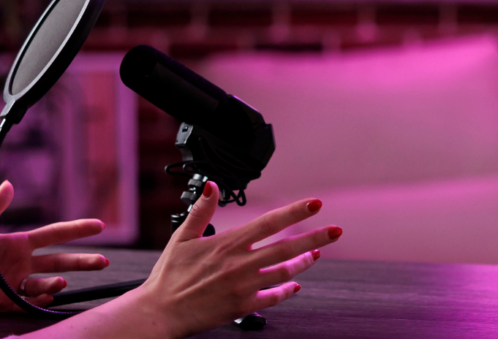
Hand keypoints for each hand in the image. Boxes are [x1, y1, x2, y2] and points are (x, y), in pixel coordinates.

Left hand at [0, 180, 109, 311]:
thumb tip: (11, 184)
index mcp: (17, 243)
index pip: (54, 235)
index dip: (76, 230)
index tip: (99, 225)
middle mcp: (20, 264)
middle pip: (59, 262)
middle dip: (83, 261)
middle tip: (104, 261)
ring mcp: (13, 284)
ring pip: (46, 285)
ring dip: (56, 284)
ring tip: (61, 283)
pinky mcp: (2, 302)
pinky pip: (27, 303)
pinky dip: (40, 301)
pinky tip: (46, 296)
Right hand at [135, 182, 340, 336]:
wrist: (162, 311)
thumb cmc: (169, 275)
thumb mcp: (182, 236)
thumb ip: (201, 210)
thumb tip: (210, 185)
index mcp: (228, 243)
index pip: (269, 222)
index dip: (295, 211)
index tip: (315, 204)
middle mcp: (241, 264)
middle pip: (287, 247)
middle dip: (314, 237)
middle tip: (335, 231)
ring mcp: (245, 286)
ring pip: (285, 272)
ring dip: (304, 262)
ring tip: (316, 254)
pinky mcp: (244, 306)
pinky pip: (274, 297)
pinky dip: (288, 290)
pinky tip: (296, 284)